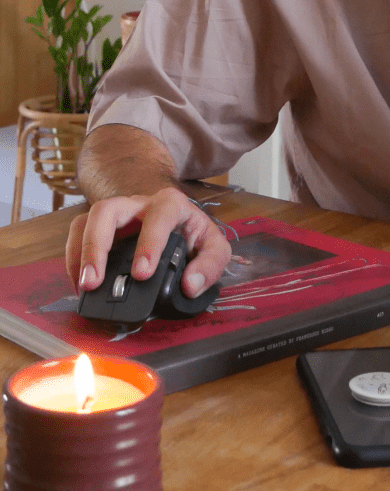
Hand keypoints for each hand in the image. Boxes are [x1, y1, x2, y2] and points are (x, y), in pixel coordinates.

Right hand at [66, 187, 232, 298]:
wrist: (181, 225)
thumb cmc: (195, 236)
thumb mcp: (215, 248)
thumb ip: (210, 265)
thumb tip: (190, 286)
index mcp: (171, 205)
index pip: (159, 216)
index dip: (149, 243)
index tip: (141, 273)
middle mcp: (139, 204)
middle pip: (108, 210)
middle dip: (97, 245)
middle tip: (95, 281)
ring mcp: (117, 214)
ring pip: (87, 220)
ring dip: (80, 253)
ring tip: (84, 286)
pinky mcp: (100, 227)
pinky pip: (78, 235)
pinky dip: (75, 259)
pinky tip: (81, 284)